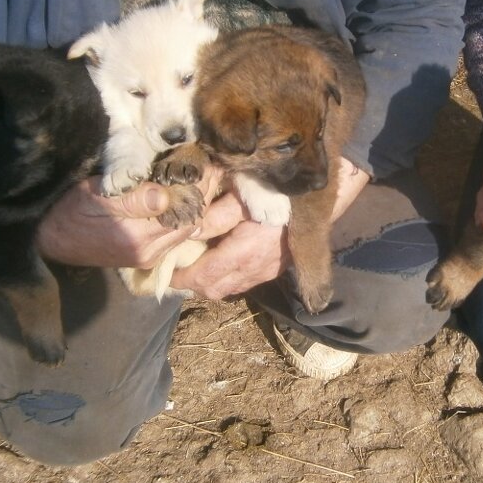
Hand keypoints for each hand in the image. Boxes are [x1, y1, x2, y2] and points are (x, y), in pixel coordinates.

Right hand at [37, 167, 220, 268]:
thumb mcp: (95, 197)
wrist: (51, 240)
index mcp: (140, 237)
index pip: (184, 209)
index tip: (205, 159)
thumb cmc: (70, 212)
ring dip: (196, 203)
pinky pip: (175, 234)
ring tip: (203, 176)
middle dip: (203, 192)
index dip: (198, 184)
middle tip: (210, 164)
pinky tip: (186, 195)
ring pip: (186, 228)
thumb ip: (132, 199)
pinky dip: (184, 213)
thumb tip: (165, 195)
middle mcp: (151, 251)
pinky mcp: (146, 255)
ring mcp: (150, 255)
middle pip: (191, 220)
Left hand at [171, 191, 287, 297]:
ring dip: (211, 283)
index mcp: (244, 252)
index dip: (182, 278)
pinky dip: (228, 279)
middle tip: (180, 269)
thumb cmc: (275, 192)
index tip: (167, 271)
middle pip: (214, 290)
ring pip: (230, 289)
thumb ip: (215, 216)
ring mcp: (266, 272)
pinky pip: (245, 283)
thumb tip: (189, 232)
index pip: (204, 276)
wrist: (315, 200)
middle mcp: (254, 269)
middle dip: (193, 284)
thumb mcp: (242, 196)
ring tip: (198, 266)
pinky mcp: (274, 270)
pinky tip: (223, 262)